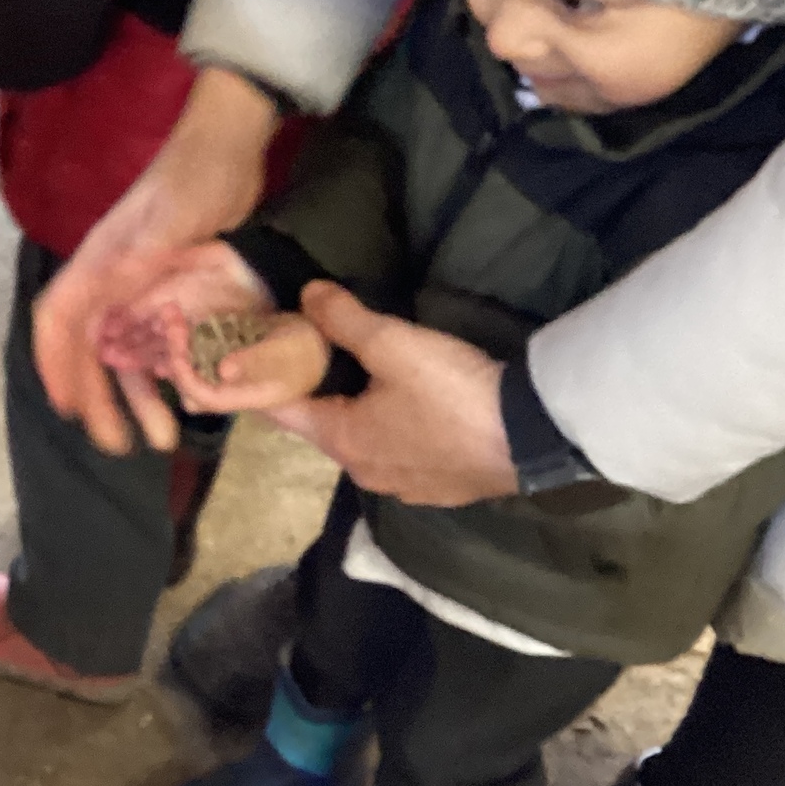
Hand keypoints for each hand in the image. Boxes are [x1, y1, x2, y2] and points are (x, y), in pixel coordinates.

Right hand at [33, 68, 279, 455]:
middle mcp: (111, 281)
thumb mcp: (166, 221)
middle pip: (91, 350)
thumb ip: (135, 261)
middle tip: (120, 445)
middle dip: (99, 399)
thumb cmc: (194, 177)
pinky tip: (184, 401)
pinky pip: (159, 344)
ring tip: (160, 438)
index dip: (56, 365)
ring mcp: (140, 288)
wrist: (229, 145)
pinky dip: (166, 374)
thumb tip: (101, 305)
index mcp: (98, 264)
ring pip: (127, 353)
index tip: (67, 407)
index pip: (60, 321)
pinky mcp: (170, 293)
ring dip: (138, 397)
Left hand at [270, 281, 516, 505]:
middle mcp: (366, 473)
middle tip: (311, 354)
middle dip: (316, 393)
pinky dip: (395, 431)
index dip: (263, 384)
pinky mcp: (444, 490)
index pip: (282, 412)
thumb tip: (307, 295)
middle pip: (325, 427)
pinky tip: (411, 410)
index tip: (249, 360)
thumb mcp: (392, 343)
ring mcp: (407, 488)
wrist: (534, 436)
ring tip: (361, 377)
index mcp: (342, 442)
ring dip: (359, 413)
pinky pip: (404, 456)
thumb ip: (343, 318)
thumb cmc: (451, 391)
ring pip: (367, 443)